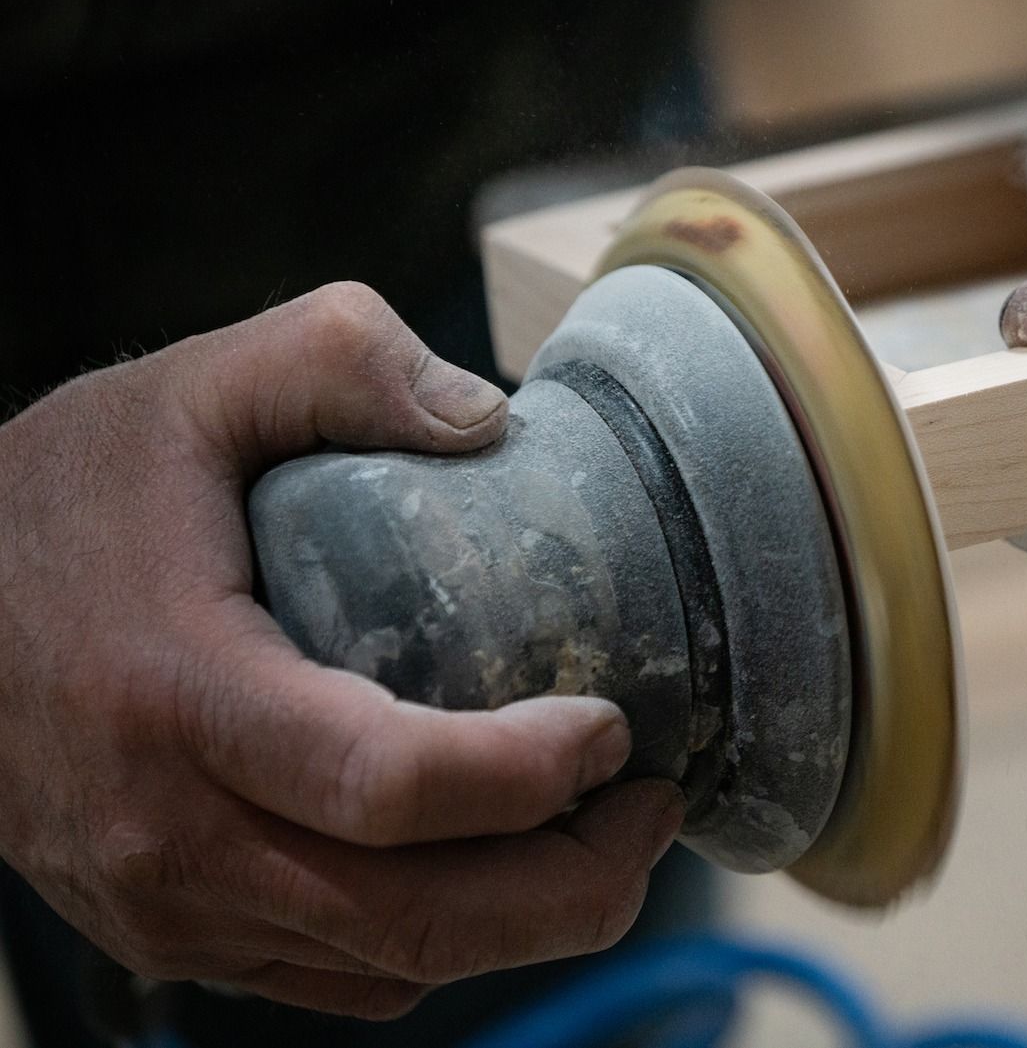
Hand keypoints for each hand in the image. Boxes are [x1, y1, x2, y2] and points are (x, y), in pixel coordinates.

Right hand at [0, 283, 683, 1018]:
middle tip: (654, 809)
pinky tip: (499, 866)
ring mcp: (164, 906)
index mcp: (178, 694)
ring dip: (528, 922)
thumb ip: (341, 359)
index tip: (614, 728)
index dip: (524, 776)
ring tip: (611, 835)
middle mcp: (169, 835)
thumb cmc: (63, 497)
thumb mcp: (194, 384)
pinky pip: (339, 976)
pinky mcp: (169, 936)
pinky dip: (443, 939)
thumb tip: (494, 418)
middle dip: (572, 884)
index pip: (383, 785)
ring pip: (388, 964)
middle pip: (412, 917)